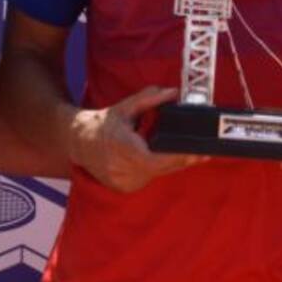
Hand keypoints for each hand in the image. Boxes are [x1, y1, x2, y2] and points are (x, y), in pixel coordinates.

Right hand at [67, 86, 203, 192]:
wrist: (79, 143)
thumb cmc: (104, 123)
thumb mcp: (126, 107)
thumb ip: (150, 98)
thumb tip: (174, 93)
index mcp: (122, 147)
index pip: (155, 159)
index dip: (177, 158)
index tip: (197, 153)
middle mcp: (121, 168)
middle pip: (161, 168)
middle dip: (182, 160)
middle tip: (202, 152)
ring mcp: (122, 181)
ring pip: (156, 175)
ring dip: (169, 164)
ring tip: (183, 152)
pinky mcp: (124, 188)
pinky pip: (148, 178)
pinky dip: (156, 169)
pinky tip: (158, 159)